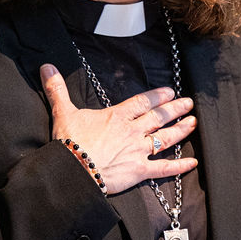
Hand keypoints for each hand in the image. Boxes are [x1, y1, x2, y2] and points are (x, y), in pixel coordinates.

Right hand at [40, 64, 198, 194]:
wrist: (73, 170)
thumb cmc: (69, 142)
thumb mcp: (63, 112)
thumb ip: (57, 90)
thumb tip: (47, 67)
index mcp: (117, 116)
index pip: (142, 102)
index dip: (157, 96)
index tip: (170, 91)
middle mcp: (132, 131)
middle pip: (158, 118)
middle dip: (175, 109)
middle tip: (189, 103)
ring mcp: (137, 151)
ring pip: (165, 139)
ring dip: (181, 130)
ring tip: (193, 123)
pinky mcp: (139, 171)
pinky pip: (163, 168)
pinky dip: (179, 167)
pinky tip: (192, 163)